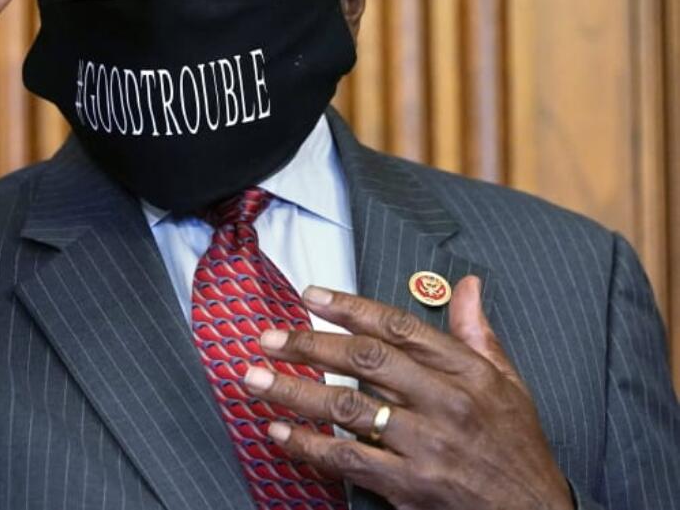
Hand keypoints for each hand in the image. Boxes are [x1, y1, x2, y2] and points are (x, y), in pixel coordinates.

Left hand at [242, 276, 571, 509]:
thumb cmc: (517, 448)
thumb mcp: (510, 385)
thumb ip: (479, 334)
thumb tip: (469, 285)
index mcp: (469, 373)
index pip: (398, 327)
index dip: (349, 308)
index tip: (311, 295)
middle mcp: (445, 403)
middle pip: (365, 360)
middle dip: (309, 344)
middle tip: (268, 337)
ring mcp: (426, 446)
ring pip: (347, 408)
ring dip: (293, 390)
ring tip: (254, 378)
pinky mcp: (410, 486)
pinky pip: (348, 459)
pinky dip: (308, 445)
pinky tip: (279, 430)